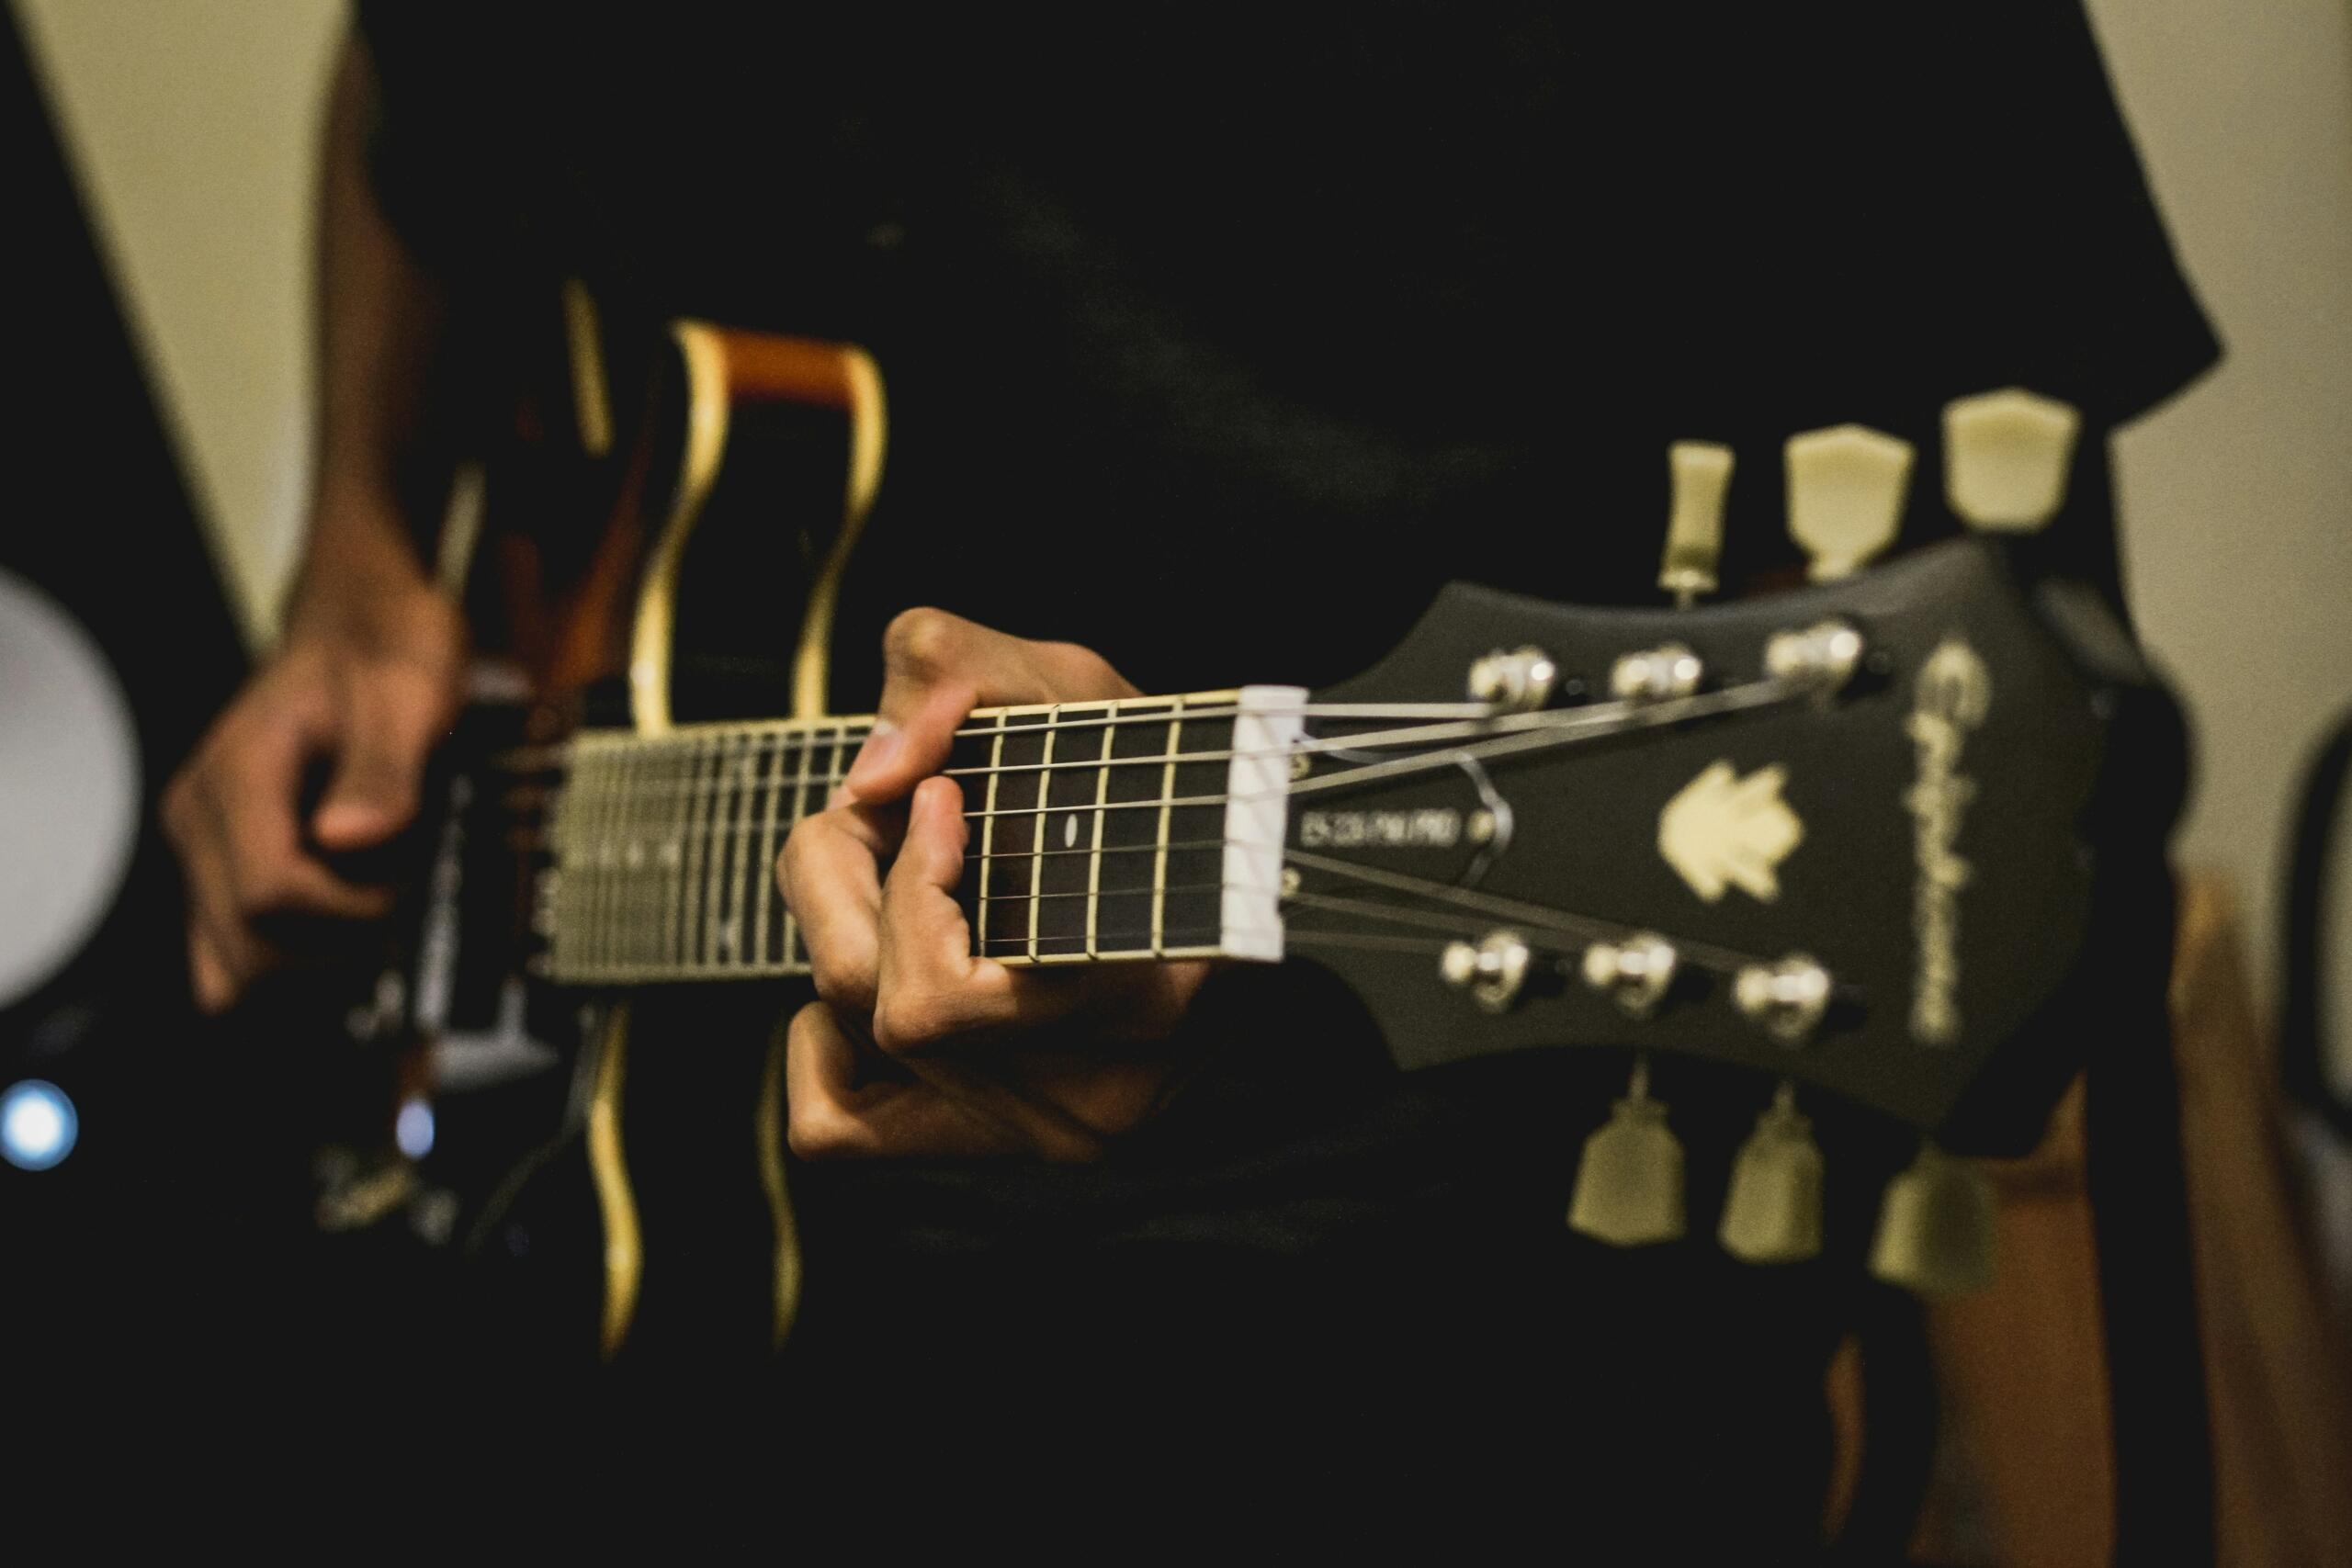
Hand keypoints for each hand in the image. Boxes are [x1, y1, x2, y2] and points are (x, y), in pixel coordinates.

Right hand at [162, 576, 462, 1011]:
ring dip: (318, 947)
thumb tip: (349, 839)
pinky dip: (295, 948)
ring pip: (238, 962)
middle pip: (249, 946)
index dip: (349, 909)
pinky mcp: (220, 863)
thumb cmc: (389, 651)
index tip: (403, 875)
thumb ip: (384, 768)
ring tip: (371, 880)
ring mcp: (203, 843)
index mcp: (237, 775)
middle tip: (395, 877)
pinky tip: (341, 908)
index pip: (269, 898)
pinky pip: (236, 948)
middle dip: (337, 935)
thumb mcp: (411, 695)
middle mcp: (199, 816)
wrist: (364, 626)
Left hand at [778, 609, 1208, 1160]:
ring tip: (899, 870)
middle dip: (847, 877)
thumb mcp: (1071, 688)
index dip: (909, 881)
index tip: (942, 795)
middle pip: (869, 1006)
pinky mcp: (1003, 1142)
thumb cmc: (1158, 776)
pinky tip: (880, 965)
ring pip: (853, 1043)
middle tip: (895, 810)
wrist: (1250, 874)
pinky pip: (834, 1126)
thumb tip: (866, 781)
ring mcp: (1049, 1131)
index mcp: (1135, 1006)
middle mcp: (1093, 1101)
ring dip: (844, 928)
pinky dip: (823, 1042)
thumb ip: (954, 673)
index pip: (932, 1003)